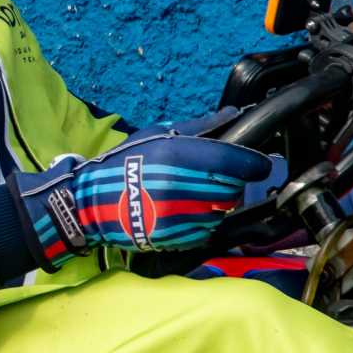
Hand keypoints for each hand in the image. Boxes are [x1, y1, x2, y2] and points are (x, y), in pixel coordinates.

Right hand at [10, 130, 273, 268]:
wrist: (92, 204)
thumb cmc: (125, 163)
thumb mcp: (157, 134)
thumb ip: (199, 127)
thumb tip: (233, 115)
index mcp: (177, 156)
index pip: (233, 161)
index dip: (253, 163)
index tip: (260, 164)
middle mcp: (181, 187)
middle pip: (232, 187)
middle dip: (232, 181)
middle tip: (220, 175)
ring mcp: (179, 216)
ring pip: (222, 209)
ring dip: (219, 201)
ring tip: (198, 192)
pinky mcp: (176, 237)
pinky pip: (207, 228)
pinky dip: (205, 219)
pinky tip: (189, 209)